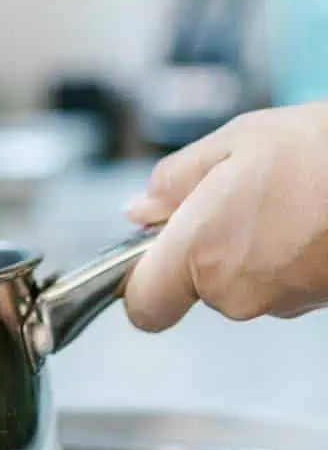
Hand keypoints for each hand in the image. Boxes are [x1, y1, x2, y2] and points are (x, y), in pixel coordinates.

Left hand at [122, 103, 327, 330]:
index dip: (140, 282)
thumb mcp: (230, 143)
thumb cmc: (317, 152)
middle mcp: (234, 291)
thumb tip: (139, 212)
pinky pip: (277, 283)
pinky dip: (282, 256)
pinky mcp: (312, 304)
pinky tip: (304, 217)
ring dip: (248, 248)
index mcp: (199, 252)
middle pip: (196, 287)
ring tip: (279, 199)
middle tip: (233, 195)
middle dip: (203, 247)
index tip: (148, 254)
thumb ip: (173, 182)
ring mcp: (278, 302)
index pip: (145, 306)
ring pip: (239, 284)